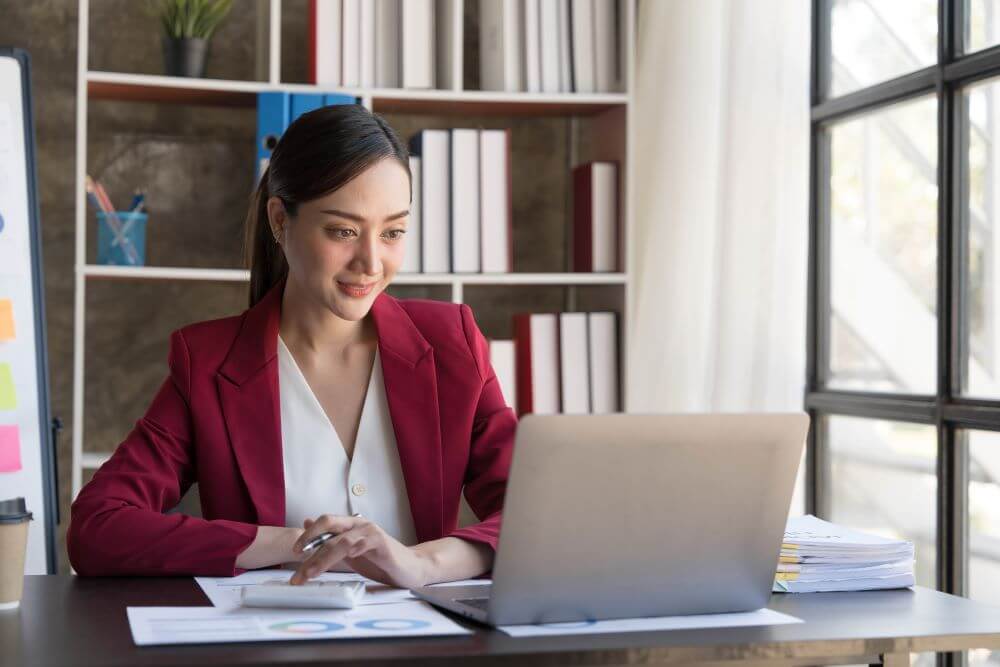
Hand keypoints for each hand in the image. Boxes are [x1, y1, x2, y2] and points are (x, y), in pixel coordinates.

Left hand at [289, 514, 429, 588]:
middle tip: (296, 557)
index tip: (294, 552)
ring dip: (323, 557)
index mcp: (350, 526)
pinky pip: (363, 543)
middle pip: (329, 523)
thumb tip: (307, 524)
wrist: (409, 568)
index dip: (308, 535)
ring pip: (341, 540)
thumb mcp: (350, 551)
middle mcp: (359, 524)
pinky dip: (352, 549)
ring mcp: (370, 532)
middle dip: (310, 540)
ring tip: (310, 573)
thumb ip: (331, 540)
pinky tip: (343, 557)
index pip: (324, 524)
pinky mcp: (381, 543)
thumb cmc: (379, 560)